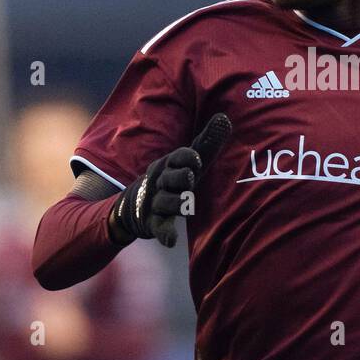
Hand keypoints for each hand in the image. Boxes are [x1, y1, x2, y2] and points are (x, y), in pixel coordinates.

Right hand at [107, 113, 231, 247]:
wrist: (134, 205)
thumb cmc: (172, 178)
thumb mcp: (188, 161)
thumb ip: (207, 142)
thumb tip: (225, 118)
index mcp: (170, 164)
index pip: (179, 157)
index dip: (187, 158)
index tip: (198, 160)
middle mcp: (161, 181)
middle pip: (172, 178)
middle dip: (181, 178)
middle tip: (189, 179)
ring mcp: (156, 202)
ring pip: (167, 202)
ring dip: (177, 202)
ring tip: (186, 203)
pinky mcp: (154, 223)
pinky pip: (160, 228)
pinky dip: (165, 234)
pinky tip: (171, 241)